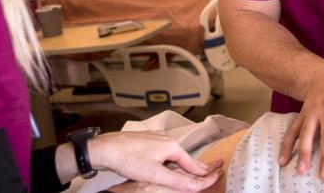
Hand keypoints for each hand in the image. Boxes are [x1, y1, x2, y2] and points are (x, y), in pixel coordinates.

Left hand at [90, 131, 222, 191]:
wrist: (105, 148)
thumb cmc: (128, 160)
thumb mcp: (154, 174)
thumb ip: (177, 180)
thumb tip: (197, 185)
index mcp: (172, 147)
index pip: (192, 163)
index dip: (205, 171)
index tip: (218, 172)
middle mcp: (166, 139)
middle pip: (185, 157)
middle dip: (197, 165)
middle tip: (211, 168)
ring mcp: (155, 138)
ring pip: (174, 153)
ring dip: (182, 162)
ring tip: (191, 168)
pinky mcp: (145, 140)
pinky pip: (163, 150)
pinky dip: (170, 158)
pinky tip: (167, 162)